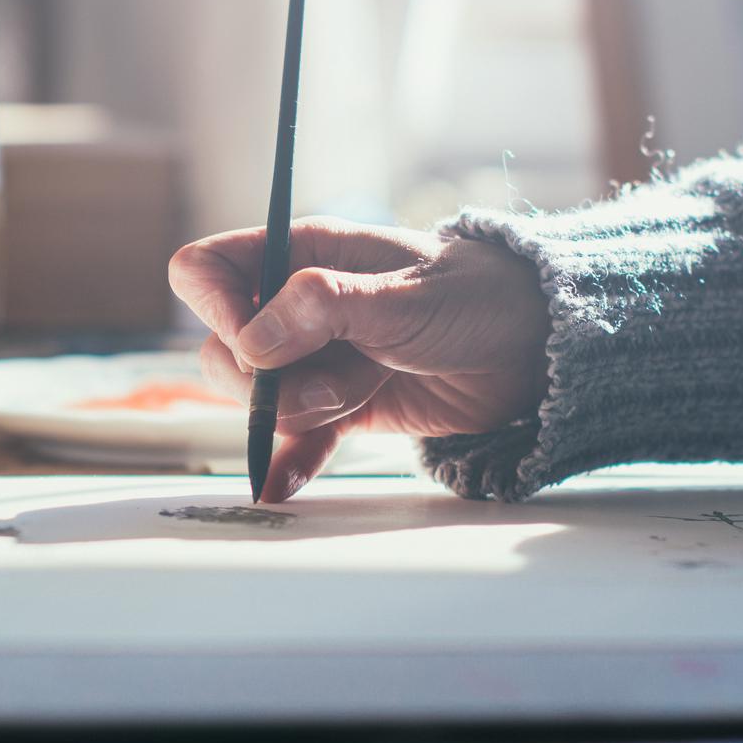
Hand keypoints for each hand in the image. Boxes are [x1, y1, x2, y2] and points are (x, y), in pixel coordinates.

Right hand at [169, 218, 549, 500]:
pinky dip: (288, 462)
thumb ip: (324, 309)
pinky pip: (295, 439)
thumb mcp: (402, 295)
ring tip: (357, 396)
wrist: (535, 347)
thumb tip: (253, 340)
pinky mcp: (343, 406)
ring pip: (257, 397)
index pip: (207, 271)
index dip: (212, 308)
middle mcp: (298, 306)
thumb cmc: (478, 296)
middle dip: (263, 380)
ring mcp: (318, 358)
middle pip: (220, 348)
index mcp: (302, 255)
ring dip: (295, 412)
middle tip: (330, 383)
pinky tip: (282, 487)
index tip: (253, 343)